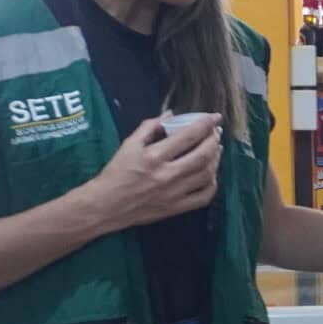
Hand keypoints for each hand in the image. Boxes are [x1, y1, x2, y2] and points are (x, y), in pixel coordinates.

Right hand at [85, 114, 220, 232]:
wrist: (106, 205)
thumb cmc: (116, 172)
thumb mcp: (129, 144)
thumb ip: (150, 127)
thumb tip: (171, 115)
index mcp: (154, 156)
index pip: (188, 136)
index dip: (205, 124)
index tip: (215, 117)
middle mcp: (167, 174)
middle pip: (203, 155)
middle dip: (214, 140)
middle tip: (216, 132)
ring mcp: (174, 193)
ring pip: (206, 175)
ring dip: (215, 159)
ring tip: (216, 149)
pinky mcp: (176, 208)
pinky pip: (203, 197)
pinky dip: (212, 184)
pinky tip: (211, 175)